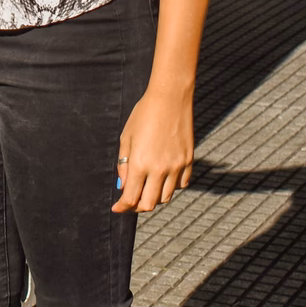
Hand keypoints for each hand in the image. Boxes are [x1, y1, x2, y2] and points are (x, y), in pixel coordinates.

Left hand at [113, 87, 193, 213]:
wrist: (170, 98)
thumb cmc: (144, 114)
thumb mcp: (126, 137)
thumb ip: (123, 164)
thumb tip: (123, 186)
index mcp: (140, 164)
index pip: (130, 198)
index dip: (122, 207)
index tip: (117, 208)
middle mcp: (159, 170)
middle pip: (149, 204)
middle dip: (137, 206)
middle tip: (131, 201)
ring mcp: (176, 166)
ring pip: (166, 197)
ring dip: (154, 197)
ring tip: (147, 187)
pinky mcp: (188, 161)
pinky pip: (181, 184)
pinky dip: (171, 186)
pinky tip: (164, 177)